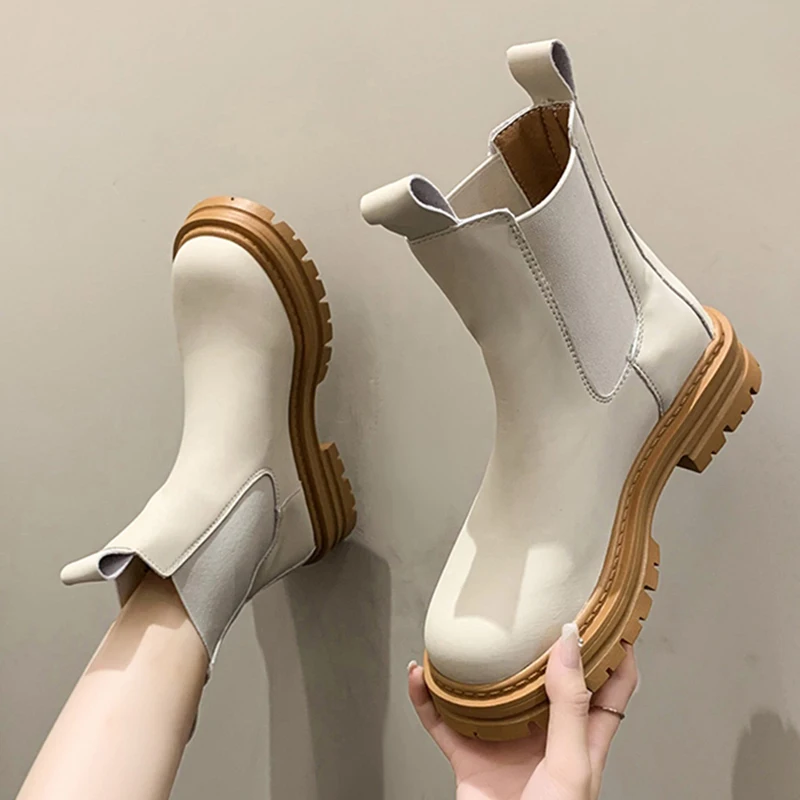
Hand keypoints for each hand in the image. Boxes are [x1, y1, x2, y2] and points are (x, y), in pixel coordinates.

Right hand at [408, 624, 637, 799]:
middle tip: (537, 603)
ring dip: (477, 666)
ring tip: (472, 633)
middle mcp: (545, 733)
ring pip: (491, 692)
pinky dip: (426, 698)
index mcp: (583, 738)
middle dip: (541, 641)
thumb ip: (570, 705)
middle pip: (547, 677)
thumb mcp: (571, 765)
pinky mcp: (469, 758)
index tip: (611, 609)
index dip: (617, 648)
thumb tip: (569, 643)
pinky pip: (441, 721)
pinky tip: (419, 675)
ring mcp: (505, 744)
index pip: (611, 684)